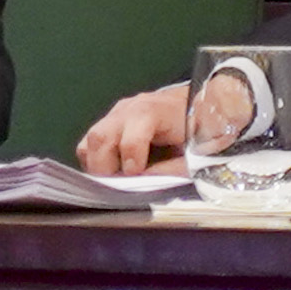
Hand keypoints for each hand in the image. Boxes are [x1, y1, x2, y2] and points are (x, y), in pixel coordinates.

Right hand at [76, 85, 192, 175]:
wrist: (199, 102)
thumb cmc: (198, 126)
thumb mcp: (194, 149)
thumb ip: (172, 168)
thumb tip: (147, 183)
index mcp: (153, 112)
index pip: (131, 137)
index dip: (131, 161)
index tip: (135, 176)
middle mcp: (130, 109)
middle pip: (101, 137)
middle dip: (105, 168)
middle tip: (118, 187)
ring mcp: (117, 113)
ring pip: (91, 140)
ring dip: (97, 166)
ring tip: (114, 181)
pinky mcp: (111, 121)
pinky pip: (91, 142)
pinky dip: (95, 160)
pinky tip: (112, 170)